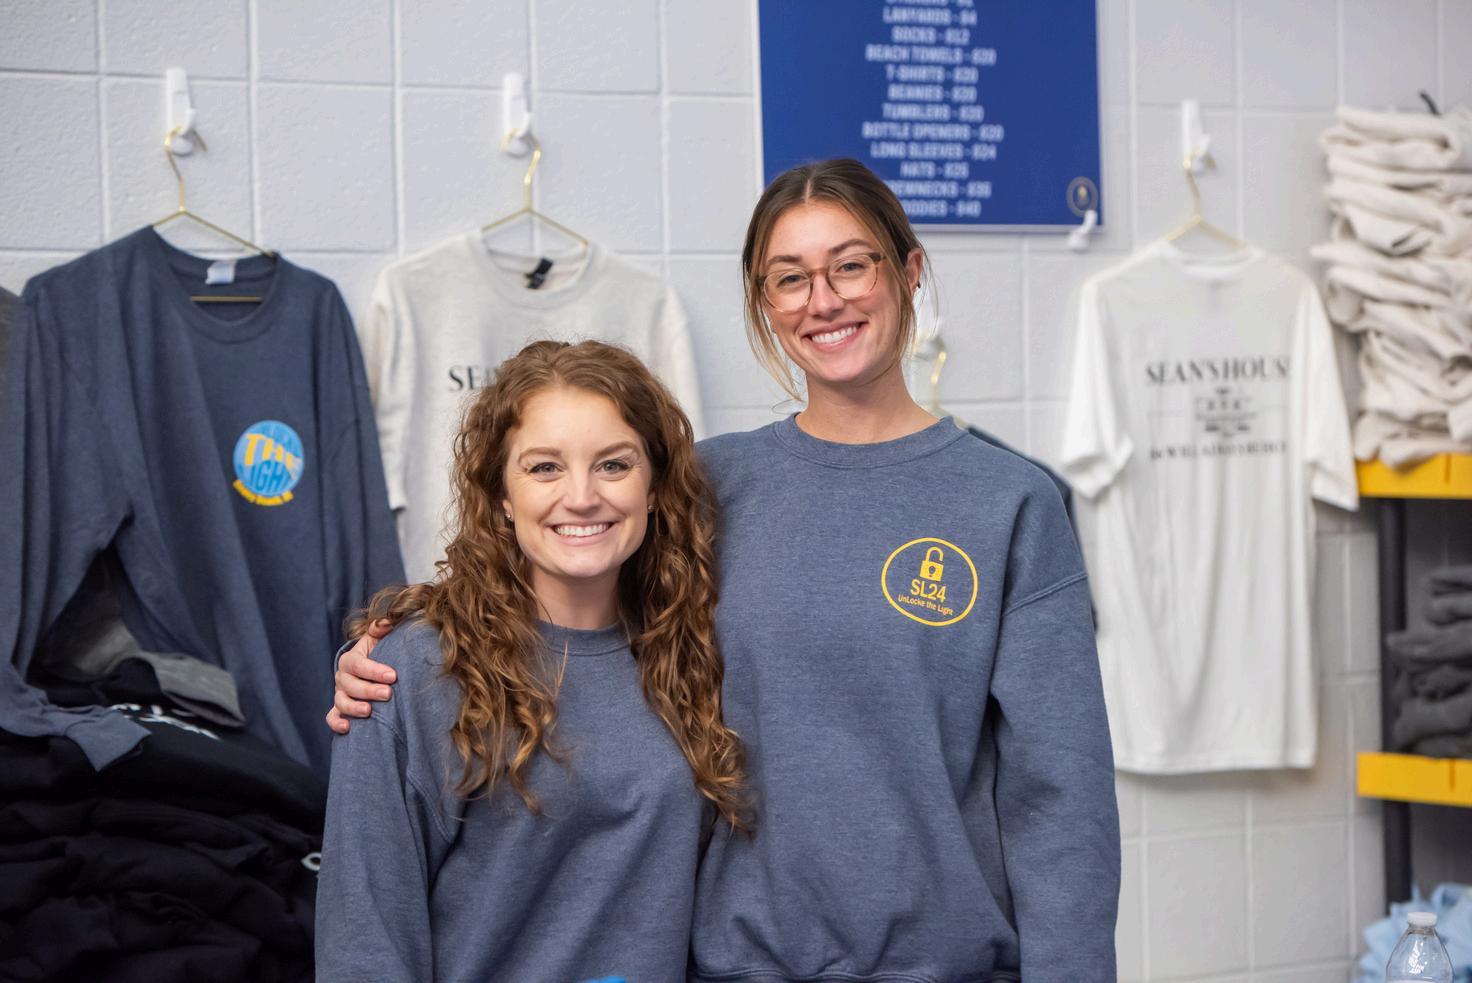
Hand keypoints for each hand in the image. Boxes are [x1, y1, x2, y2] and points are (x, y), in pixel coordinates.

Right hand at [325, 619, 396, 733]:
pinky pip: (332, 718)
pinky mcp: (339, 710)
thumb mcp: (379, 640)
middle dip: (369, 690)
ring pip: (341, 702)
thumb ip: (382, 629)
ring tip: (369, 711)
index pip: (358, 664)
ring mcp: (340, 694)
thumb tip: (386, 622)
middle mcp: (342, 677)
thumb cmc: (379, 654)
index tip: (393, 676)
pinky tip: (348, 728)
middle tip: (388, 694)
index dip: (374, 670)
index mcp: (351, 659)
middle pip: (350, 685)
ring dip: (354, 707)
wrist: (371, 672)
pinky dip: (337, 723)